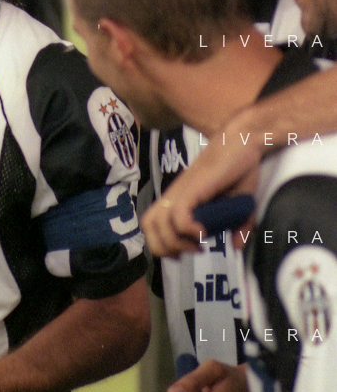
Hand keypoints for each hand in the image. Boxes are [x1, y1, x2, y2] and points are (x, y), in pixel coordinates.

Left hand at [142, 132, 259, 258]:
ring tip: (197, 244)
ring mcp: (182, 190)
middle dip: (164, 248)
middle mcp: (175, 195)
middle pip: (147, 225)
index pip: (153, 224)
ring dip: (174, 242)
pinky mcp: (193, 187)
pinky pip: (178, 214)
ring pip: (156, 222)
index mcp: (180, 199)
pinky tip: (203, 232)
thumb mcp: (242, 203)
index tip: (189, 250)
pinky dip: (187, 229)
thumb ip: (239, 225)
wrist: (244, 140)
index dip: (164, 243)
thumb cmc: (241, 168)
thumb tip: (238, 245)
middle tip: (189, 251)